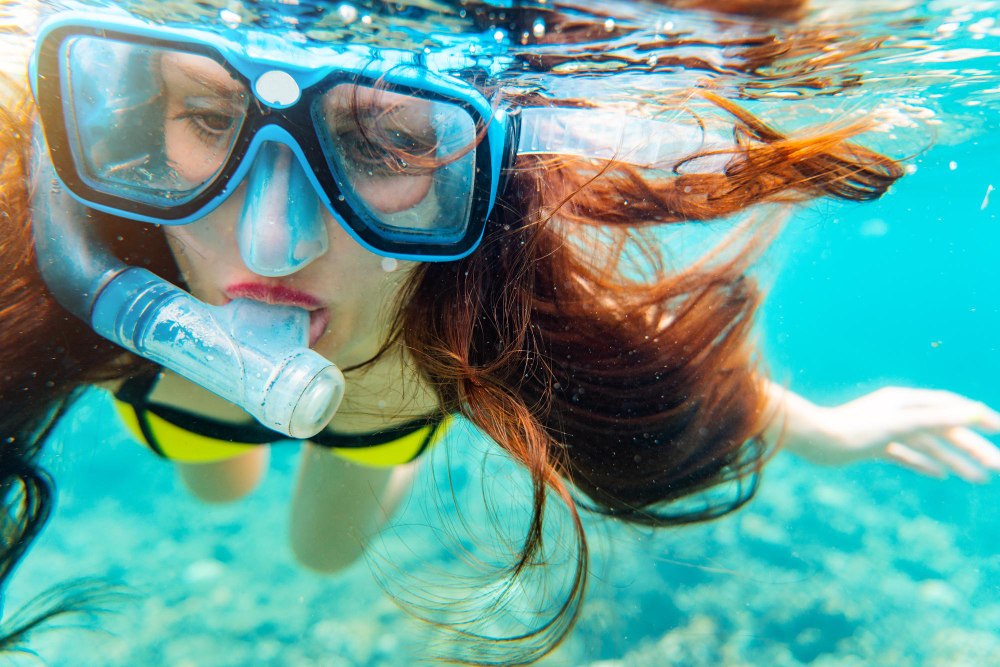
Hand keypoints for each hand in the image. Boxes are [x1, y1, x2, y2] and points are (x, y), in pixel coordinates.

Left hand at [781, 386, 999, 481]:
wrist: (813, 440)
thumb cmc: (853, 430)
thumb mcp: (899, 424)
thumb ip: (936, 418)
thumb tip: (974, 411)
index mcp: (906, 401)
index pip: (951, 406)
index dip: (978, 417)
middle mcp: (898, 412)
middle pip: (945, 429)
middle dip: (973, 447)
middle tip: (999, 468)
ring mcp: (886, 429)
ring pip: (929, 445)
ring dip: (956, 460)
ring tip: (980, 479)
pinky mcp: (873, 446)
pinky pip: (906, 455)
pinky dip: (925, 463)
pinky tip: (942, 475)